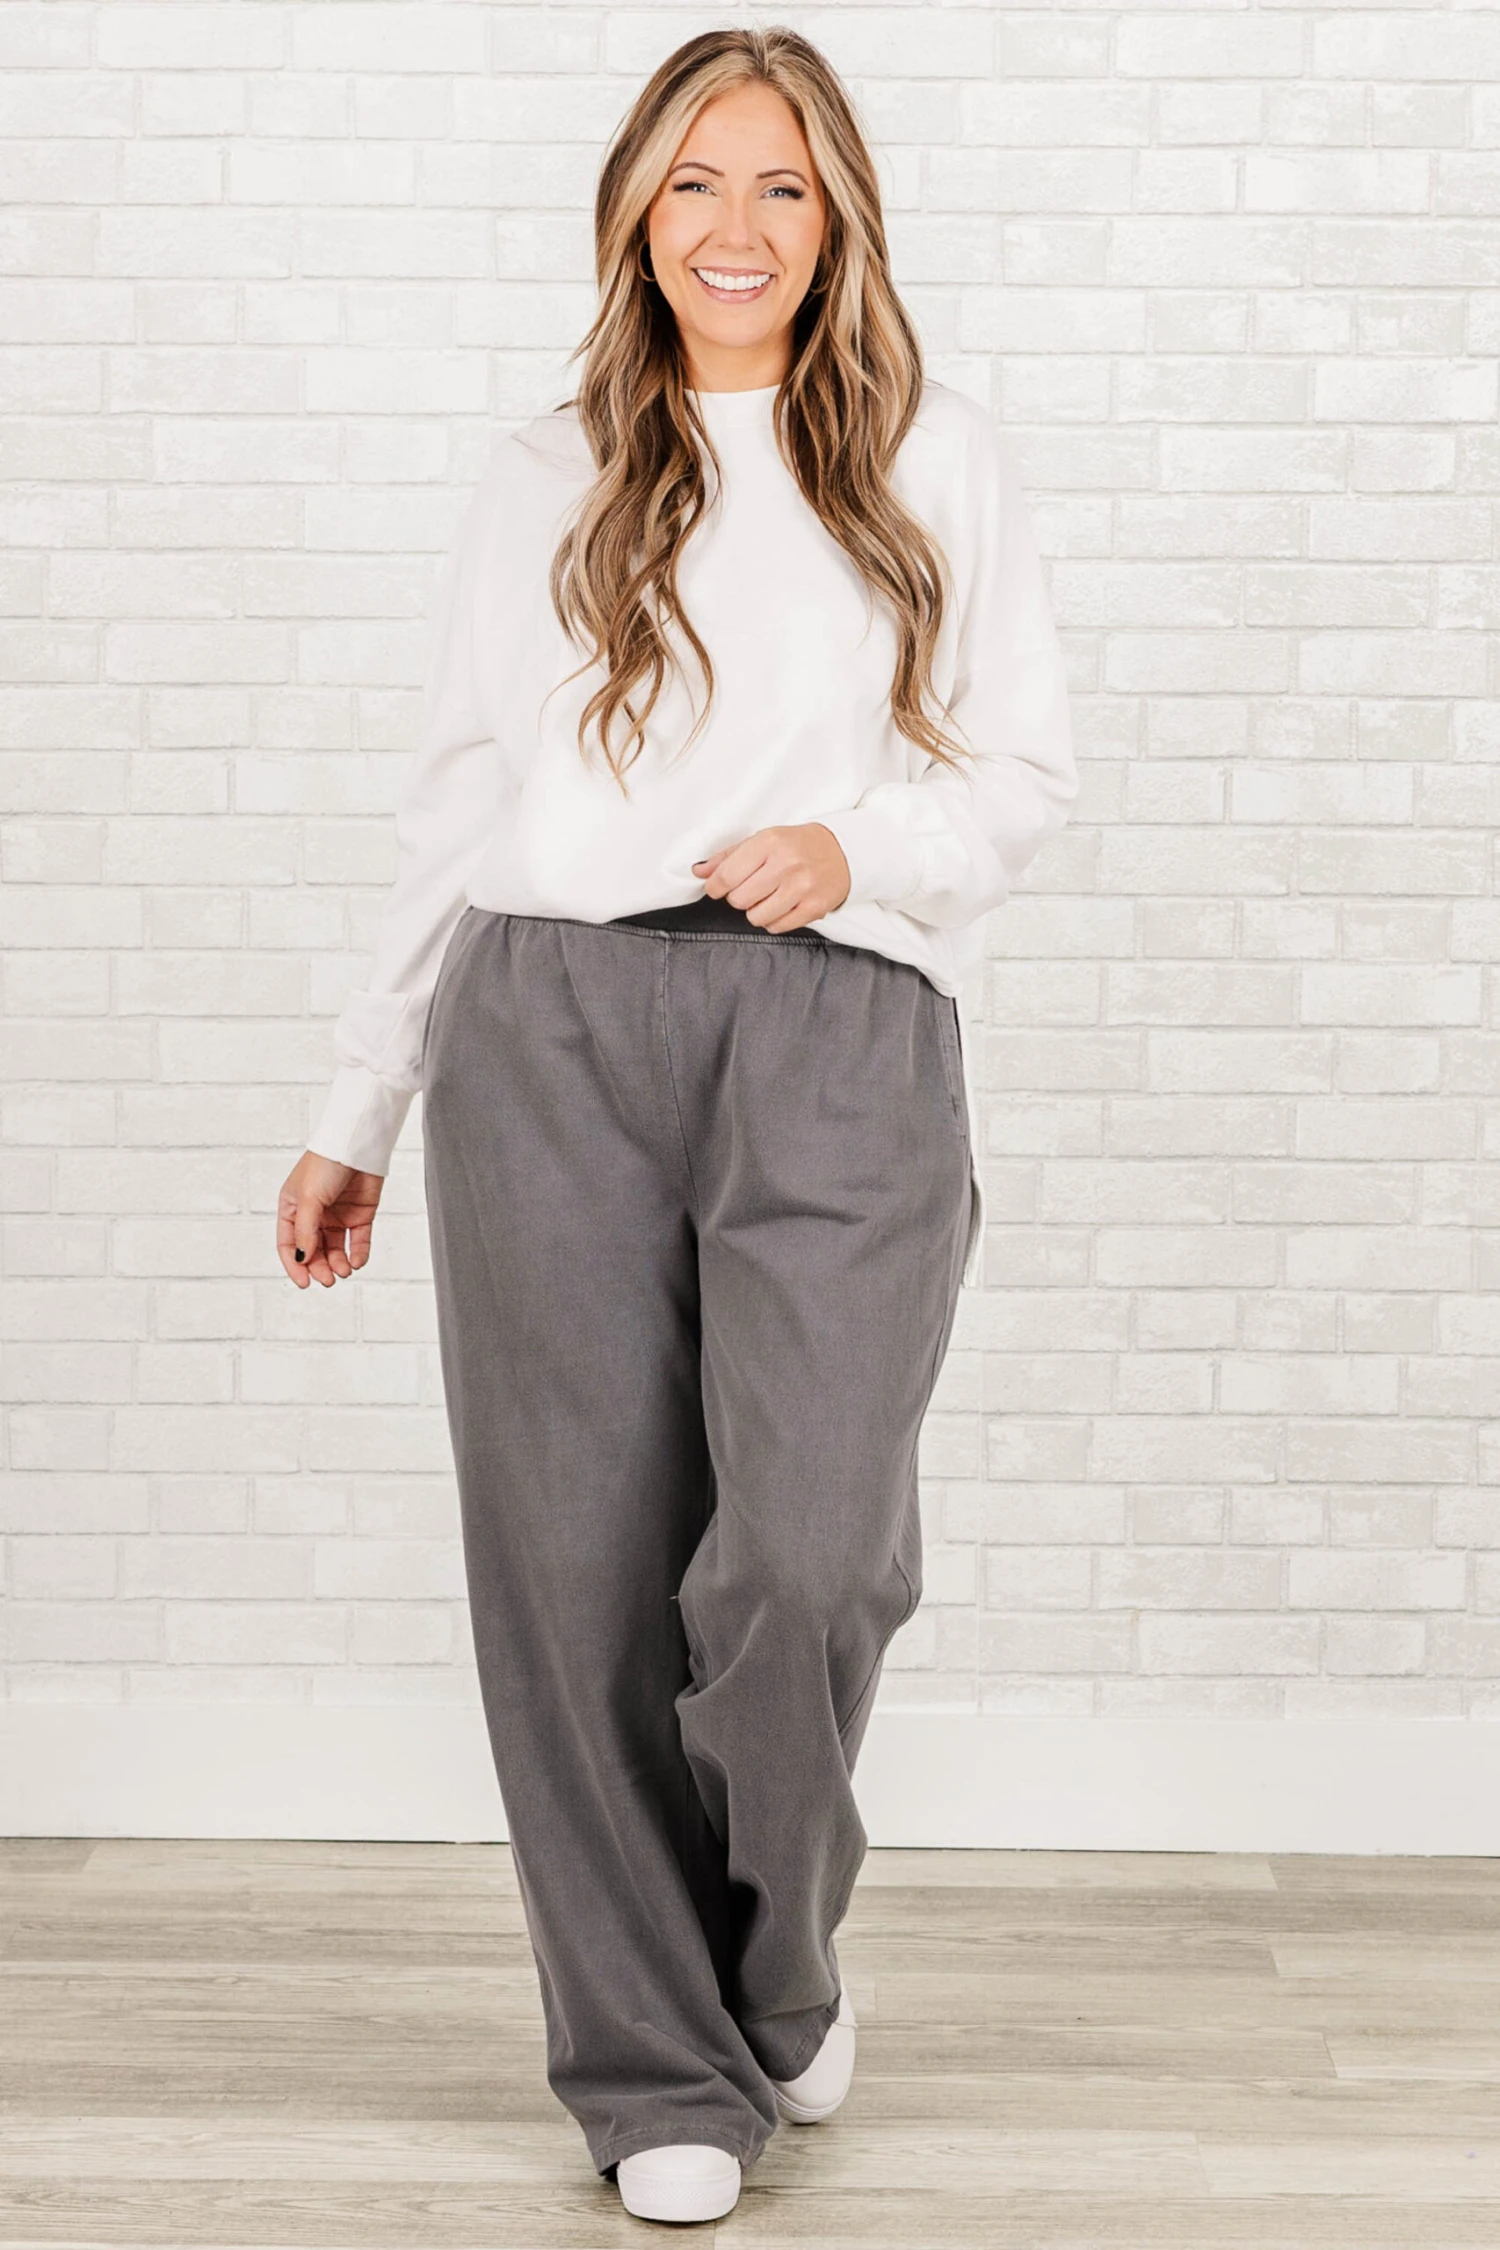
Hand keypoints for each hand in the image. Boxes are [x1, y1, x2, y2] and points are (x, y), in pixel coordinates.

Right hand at [277, 1150, 383, 1287]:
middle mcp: (313, 1214)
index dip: (295, 1265)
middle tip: (328, 1279)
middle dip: (320, 1267)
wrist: (357, 1145)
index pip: (289, 1244)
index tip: (305, 1282)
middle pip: (313, 1250)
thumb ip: (306, 1231)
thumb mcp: (309, 1199)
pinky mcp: (359, 1215)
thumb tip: (303, 1258)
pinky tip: (357, 1261)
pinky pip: (357, 1241)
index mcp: (292, 1208)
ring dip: (338, 1263)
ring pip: (335, 1249)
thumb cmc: (325, 1163)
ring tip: (344, 1270)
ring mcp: (337, 1215)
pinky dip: (358, 1253)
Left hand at [692, 822, 850, 932]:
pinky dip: (774, 920)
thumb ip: (728, 856)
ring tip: (768, 897)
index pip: (726, 876)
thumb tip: (699, 872)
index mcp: (769, 842)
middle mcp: (786, 864)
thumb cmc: (797, 845)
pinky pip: (777, 927)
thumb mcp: (763, 840)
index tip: (718, 888)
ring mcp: (802, 887)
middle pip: (738, 900)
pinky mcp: (814, 907)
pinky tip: (782, 905)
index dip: (715, 887)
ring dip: (756, 911)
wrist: (843, 852)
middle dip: (739, 897)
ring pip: (756, 917)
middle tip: (752, 888)